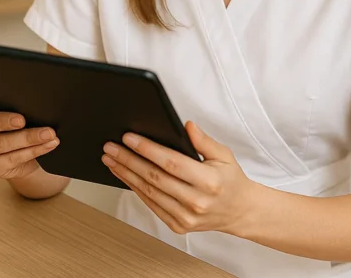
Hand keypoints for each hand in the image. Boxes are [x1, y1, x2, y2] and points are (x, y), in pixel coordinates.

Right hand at [0, 90, 59, 179]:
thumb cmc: (18, 130)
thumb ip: (14, 105)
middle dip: (4, 121)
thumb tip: (33, 99)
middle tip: (22, 120)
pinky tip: (48, 144)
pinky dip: (35, 150)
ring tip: (48, 133)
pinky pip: (15, 158)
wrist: (24, 159)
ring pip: (3, 143)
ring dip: (29, 137)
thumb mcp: (14, 114)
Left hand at [102, 121, 254, 235]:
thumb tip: (186, 125)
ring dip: (126, 174)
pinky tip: (125, 176)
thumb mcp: (224, 155)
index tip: (129, 138)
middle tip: (110, 147)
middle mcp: (196, 202)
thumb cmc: (230, 180)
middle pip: (154, 178)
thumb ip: (204, 140)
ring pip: (148, 192)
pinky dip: (135, 189)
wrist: (240, 211)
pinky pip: (151, 205)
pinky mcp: (178, 225)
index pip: (171, 163)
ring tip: (111, 159)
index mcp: (209, 182)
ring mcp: (186, 217)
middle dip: (128, 160)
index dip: (147, 149)